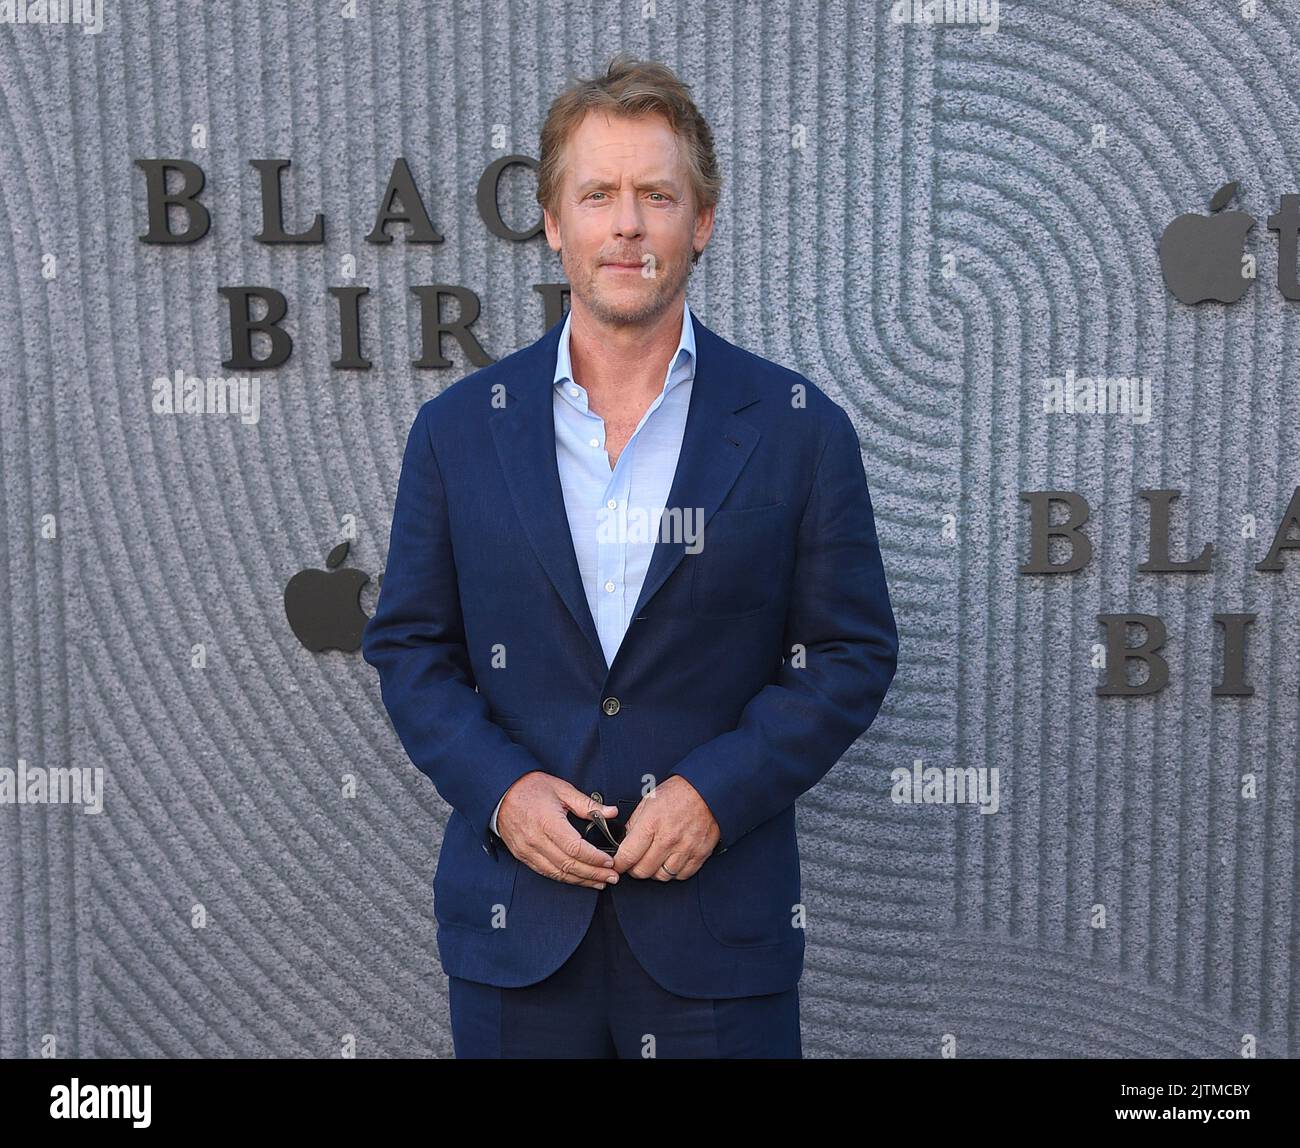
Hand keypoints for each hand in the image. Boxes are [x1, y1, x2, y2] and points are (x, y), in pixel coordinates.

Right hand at [497, 772, 620, 889]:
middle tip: (612, 877)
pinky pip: (546, 872)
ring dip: (581, 880)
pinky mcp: (523, 855)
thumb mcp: (562, 789)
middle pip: (568, 865)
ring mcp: (527, 850)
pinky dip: (564, 878)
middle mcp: (536, 840)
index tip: (609, 861)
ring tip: (600, 882)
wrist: (501, 791)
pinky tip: (578, 879)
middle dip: (593, 874)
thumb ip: (588, 804)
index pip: (575, 848)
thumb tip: (611, 812)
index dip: (594, 858)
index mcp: (548, 822)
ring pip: (558, 873)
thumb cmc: (531, 787)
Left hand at [613, 776, 719, 880]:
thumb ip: (634, 822)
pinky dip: (674, 872)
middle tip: (634, 863)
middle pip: (643, 871)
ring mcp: (685, 848)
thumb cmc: (678, 792)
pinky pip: (682, 875)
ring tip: (654, 861)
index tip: (618, 864)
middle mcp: (668, 838)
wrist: (707, 790)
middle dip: (634, 869)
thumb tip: (623, 840)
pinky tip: (671, 861)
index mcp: (652, 823)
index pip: (628, 855)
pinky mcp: (700, 854)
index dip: (619, 864)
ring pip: (662, 876)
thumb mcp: (648, 801)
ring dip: (655, 872)